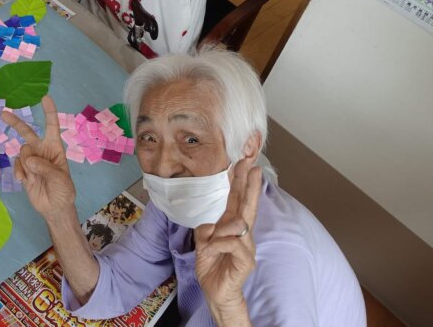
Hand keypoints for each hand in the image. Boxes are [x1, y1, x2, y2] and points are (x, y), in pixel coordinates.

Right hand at [2, 96, 75, 219]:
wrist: (54, 209)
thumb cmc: (64, 191)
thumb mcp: (60, 179)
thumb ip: (45, 167)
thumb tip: (28, 159)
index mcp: (55, 148)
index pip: (52, 126)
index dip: (49, 112)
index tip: (45, 98)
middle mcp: (42, 151)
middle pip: (27, 133)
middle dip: (15, 123)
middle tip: (3, 114)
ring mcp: (31, 160)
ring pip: (21, 151)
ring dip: (25, 163)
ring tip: (32, 176)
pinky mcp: (23, 170)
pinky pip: (16, 164)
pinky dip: (18, 171)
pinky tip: (24, 181)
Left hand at [194, 159, 261, 315]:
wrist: (215, 292)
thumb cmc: (212, 265)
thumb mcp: (203, 242)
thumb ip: (206, 229)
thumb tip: (211, 225)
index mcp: (231, 226)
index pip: (237, 200)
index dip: (240, 181)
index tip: (243, 163)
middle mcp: (242, 233)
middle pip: (248, 204)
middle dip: (250, 184)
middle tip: (253, 165)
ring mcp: (247, 246)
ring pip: (238, 224)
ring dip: (219, 232)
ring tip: (209, 246)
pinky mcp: (246, 260)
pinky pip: (233, 242)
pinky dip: (218, 245)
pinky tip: (212, 252)